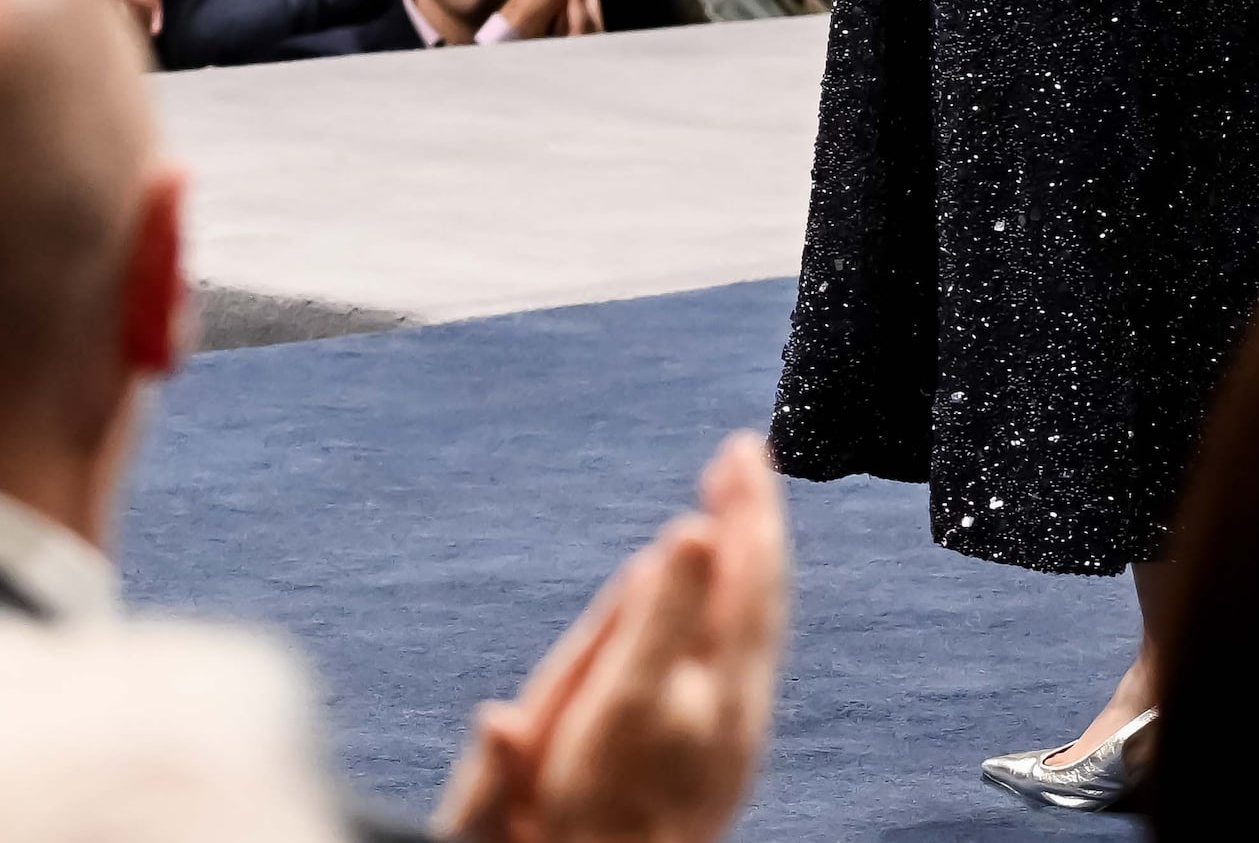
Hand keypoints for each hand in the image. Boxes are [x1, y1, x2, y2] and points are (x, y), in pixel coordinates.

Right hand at [436, 438, 788, 842]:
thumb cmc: (533, 840)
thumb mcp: (492, 825)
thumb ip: (496, 776)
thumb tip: (494, 726)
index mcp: (623, 759)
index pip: (654, 668)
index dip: (675, 599)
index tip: (689, 530)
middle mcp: (693, 745)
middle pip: (734, 629)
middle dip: (743, 533)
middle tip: (740, 454)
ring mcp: (733, 740)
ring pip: (762, 627)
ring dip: (760, 538)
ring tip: (746, 467)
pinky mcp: (745, 737)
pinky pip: (766, 640)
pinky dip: (763, 576)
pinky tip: (752, 535)